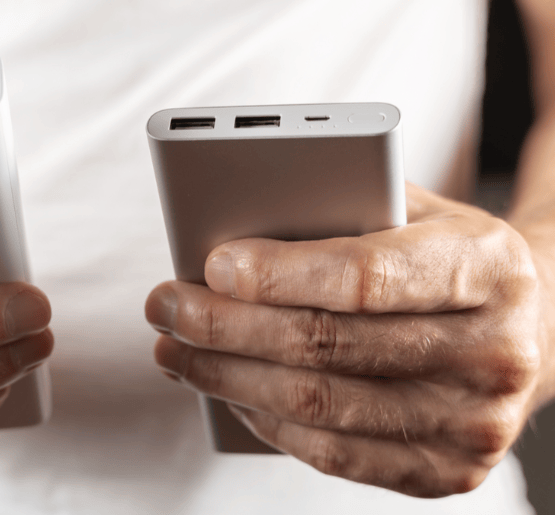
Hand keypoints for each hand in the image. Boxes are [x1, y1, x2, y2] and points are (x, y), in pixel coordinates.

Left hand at [145, 183, 541, 496]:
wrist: (532, 330)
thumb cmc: (449, 260)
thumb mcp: (417, 212)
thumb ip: (341, 211)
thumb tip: (233, 225)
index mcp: (487, 270)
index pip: (365, 277)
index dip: (280, 274)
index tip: (212, 265)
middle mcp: (493, 354)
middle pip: (327, 346)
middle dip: (226, 327)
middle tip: (166, 305)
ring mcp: (472, 425)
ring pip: (319, 406)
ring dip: (226, 378)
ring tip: (175, 350)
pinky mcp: (443, 472)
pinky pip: (332, 455)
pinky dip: (265, 421)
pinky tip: (226, 391)